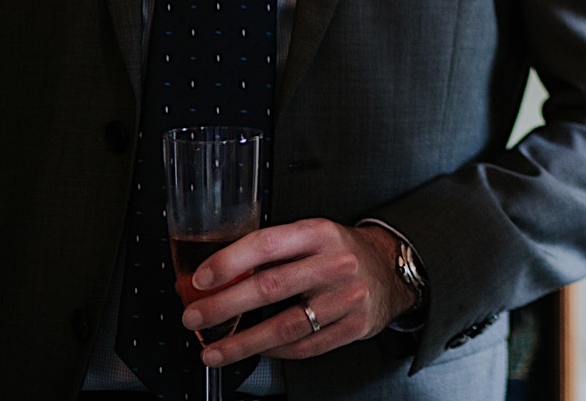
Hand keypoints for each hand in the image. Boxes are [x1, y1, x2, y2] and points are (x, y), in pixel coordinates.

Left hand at [181, 219, 415, 366]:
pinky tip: (255, 351)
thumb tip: (219, 275)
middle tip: (194, 318)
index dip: (230, 262)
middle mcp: (336, 263)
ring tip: (213, 350)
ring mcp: (347, 297)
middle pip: (271, 287)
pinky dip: (274, 352)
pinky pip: (305, 346)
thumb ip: (274, 250)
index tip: (202, 279)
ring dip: (241, 342)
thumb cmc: (341, 252)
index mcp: (321, 233)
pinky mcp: (355, 326)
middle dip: (224, 307)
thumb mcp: (314, 236)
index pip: (268, 244)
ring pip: (285, 326)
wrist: (390, 269)